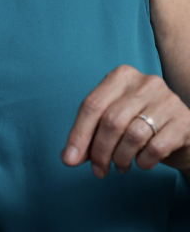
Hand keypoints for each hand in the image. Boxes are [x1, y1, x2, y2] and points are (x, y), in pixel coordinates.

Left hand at [62, 65, 189, 176]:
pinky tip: (141, 163)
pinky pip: (156, 147)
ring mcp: (168, 100)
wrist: (182, 133)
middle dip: (100, 151)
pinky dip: (143, 161)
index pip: (92, 105)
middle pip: (111, 121)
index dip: (79, 134)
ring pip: (133, 135)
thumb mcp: (112, 123)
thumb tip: (68, 158)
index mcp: (121, 76)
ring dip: (121, 158)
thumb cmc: (140, 124)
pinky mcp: (184, 121)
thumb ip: (89, 135)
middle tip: (99, 170)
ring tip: (120, 166)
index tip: (70, 159)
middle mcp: (146, 82)